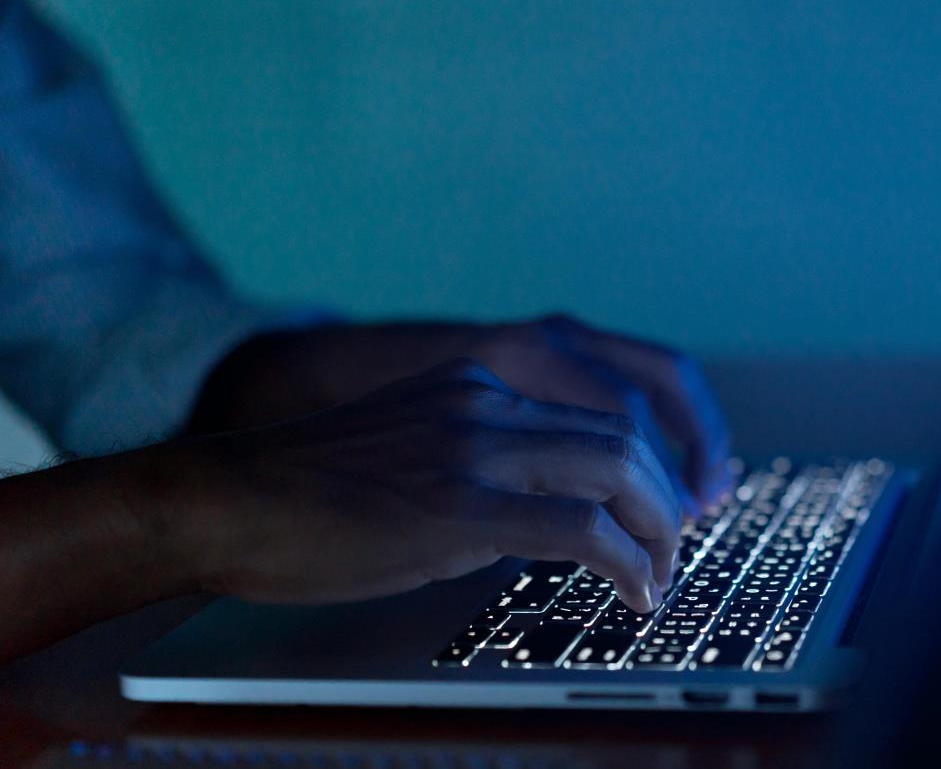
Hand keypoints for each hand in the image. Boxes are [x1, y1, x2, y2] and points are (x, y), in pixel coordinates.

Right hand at [178, 359, 679, 611]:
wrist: (228, 499)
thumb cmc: (309, 492)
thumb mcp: (412, 447)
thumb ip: (480, 458)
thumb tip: (544, 510)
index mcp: (477, 382)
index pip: (600, 401)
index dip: (654, 455)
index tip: (671, 500)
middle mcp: (486, 400)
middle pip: (623, 433)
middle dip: (668, 495)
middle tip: (676, 545)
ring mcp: (474, 447)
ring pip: (616, 469)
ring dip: (658, 528)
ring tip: (661, 574)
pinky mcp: (460, 505)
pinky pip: (580, 528)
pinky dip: (626, 563)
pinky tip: (634, 592)